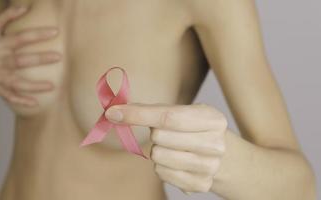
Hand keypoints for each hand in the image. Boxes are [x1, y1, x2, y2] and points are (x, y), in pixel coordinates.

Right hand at [0, 5, 61, 105]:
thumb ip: (7, 16)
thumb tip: (25, 8)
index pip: (20, 38)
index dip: (37, 34)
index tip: (55, 32)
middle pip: (20, 60)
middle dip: (40, 59)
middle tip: (58, 57)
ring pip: (16, 82)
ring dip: (34, 86)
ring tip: (52, 86)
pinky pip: (10, 96)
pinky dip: (21, 100)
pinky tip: (36, 103)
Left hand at [104, 103, 226, 193]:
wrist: (227, 159)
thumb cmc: (196, 130)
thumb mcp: (185, 112)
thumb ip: (153, 111)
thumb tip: (115, 112)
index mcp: (212, 119)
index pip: (167, 117)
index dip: (137, 114)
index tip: (113, 112)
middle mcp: (215, 144)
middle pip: (159, 137)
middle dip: (155, 134)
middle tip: (167, 134)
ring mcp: (209, 167)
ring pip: (158, 156)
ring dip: (157, 151)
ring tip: (173, 148)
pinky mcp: (200, 185)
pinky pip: (162, 174)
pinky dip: (162, 167)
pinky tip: (176, 162)